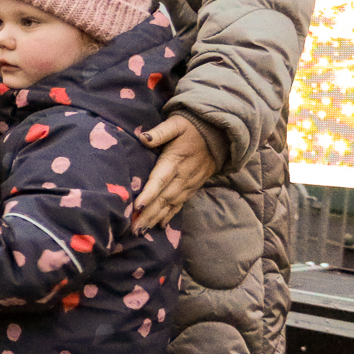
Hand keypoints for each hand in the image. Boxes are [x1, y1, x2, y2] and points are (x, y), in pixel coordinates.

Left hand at [131, 115, 217, 231]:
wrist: (218, 132)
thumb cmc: (191, 126)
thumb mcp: (176, 123)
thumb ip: (160, 132)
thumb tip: (142, 138)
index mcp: (175, 159)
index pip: (160, 179)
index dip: (149, 193)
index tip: (137, 206)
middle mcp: (183, 175)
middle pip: (163, 197)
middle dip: (149, 213)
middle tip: (134, 228)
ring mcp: (190, 182)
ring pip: (171, 203)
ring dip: (156, 217)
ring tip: (141, 230)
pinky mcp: (194, 186)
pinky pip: (181, 203)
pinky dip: (170, 215)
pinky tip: (159, 225)